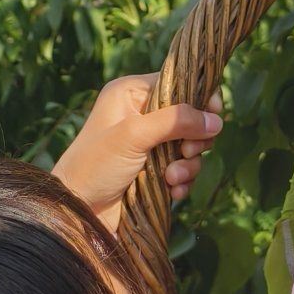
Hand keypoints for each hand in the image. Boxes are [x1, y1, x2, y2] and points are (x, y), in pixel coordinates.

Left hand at [52, 75, 222, 233]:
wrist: (77, 211)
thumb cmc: (95, 165)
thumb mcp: (134, 135)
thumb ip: (176, 121)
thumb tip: (216, 120)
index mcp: (131, 93)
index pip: (179, 82)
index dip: (200, 97)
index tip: (214, 114)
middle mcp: (142, 114)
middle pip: (190, 116)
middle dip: (194, 138)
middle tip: (186, 152)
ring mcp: (149, 143)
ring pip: (190, 146)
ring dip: (188, 165)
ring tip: (171, 178)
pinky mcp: (154, 170)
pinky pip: (184, 169)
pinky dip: (182, 181)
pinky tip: (171, 191)